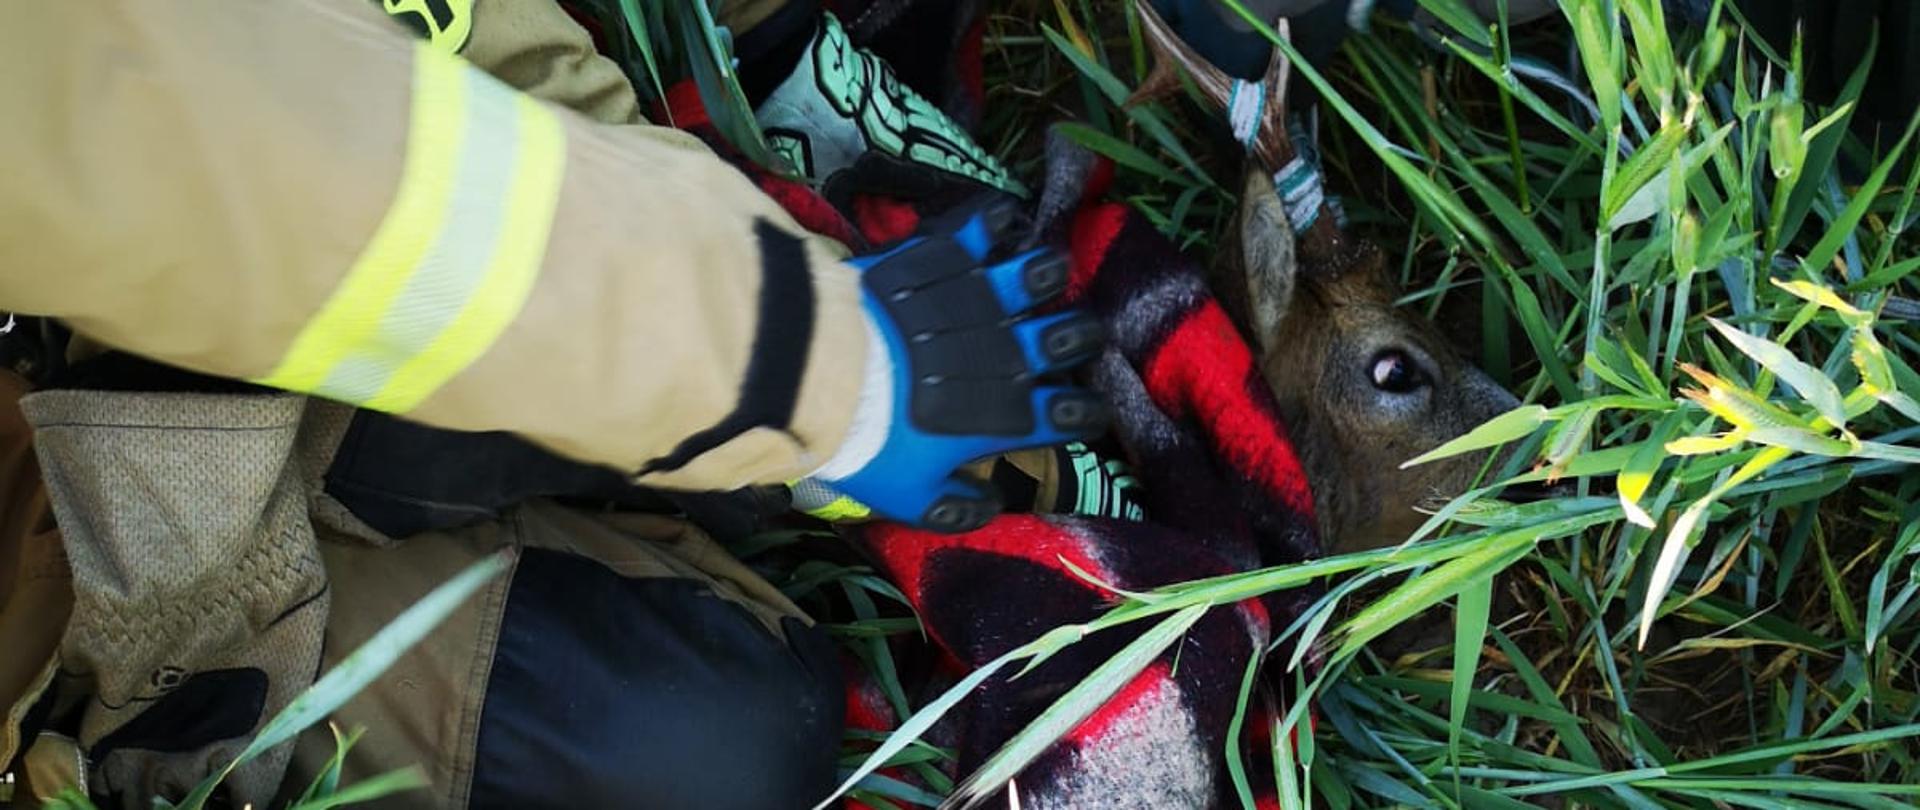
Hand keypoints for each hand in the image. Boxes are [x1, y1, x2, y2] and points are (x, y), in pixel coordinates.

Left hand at [808, 199, 1107, 530]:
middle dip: (1079, 335)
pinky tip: (998, 222)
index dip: (1084, 412)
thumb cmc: (869, 443)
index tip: (1079, 411)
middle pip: (1071, 336)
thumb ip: (956, 509)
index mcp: (1008, 416)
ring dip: (1045, 273)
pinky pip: (985, 224)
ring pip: (1041, 273)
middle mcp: (1009, 353)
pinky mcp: (945, 255)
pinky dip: (996, 219)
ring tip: (1039, 274)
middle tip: (1065, 336)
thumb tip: (988, 506)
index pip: (1071, 413)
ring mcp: (980, 298)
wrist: (821, 376)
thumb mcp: (911, 498)